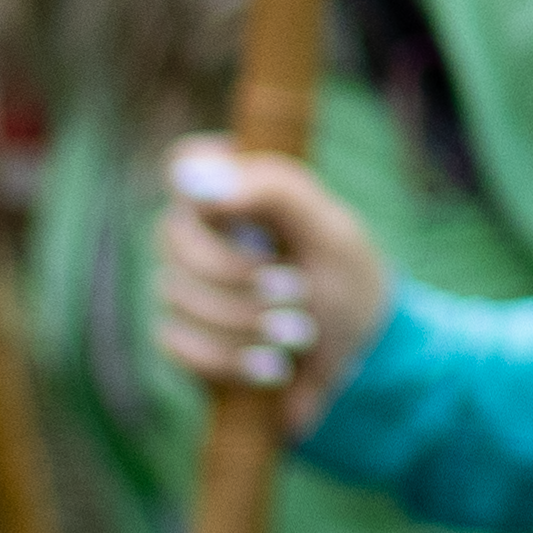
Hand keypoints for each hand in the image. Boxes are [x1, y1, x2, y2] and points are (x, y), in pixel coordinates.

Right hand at [149, 142, 395, 427]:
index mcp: (230, 182)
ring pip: (178, 298)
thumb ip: (275, 191)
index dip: (211, 200)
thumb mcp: (329, 231)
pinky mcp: (181, 333)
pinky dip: (232, 360)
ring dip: (247, 324)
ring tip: (300, 335)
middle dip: (242, 279)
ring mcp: (183, 281)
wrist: (354, 357)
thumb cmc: (344, 276)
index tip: (257, 229)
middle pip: (178, 243)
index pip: (182, 165)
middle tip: (301, 292)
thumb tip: (200, 177)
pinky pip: (179, 343)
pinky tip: (273, 367)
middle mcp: (195, 227)